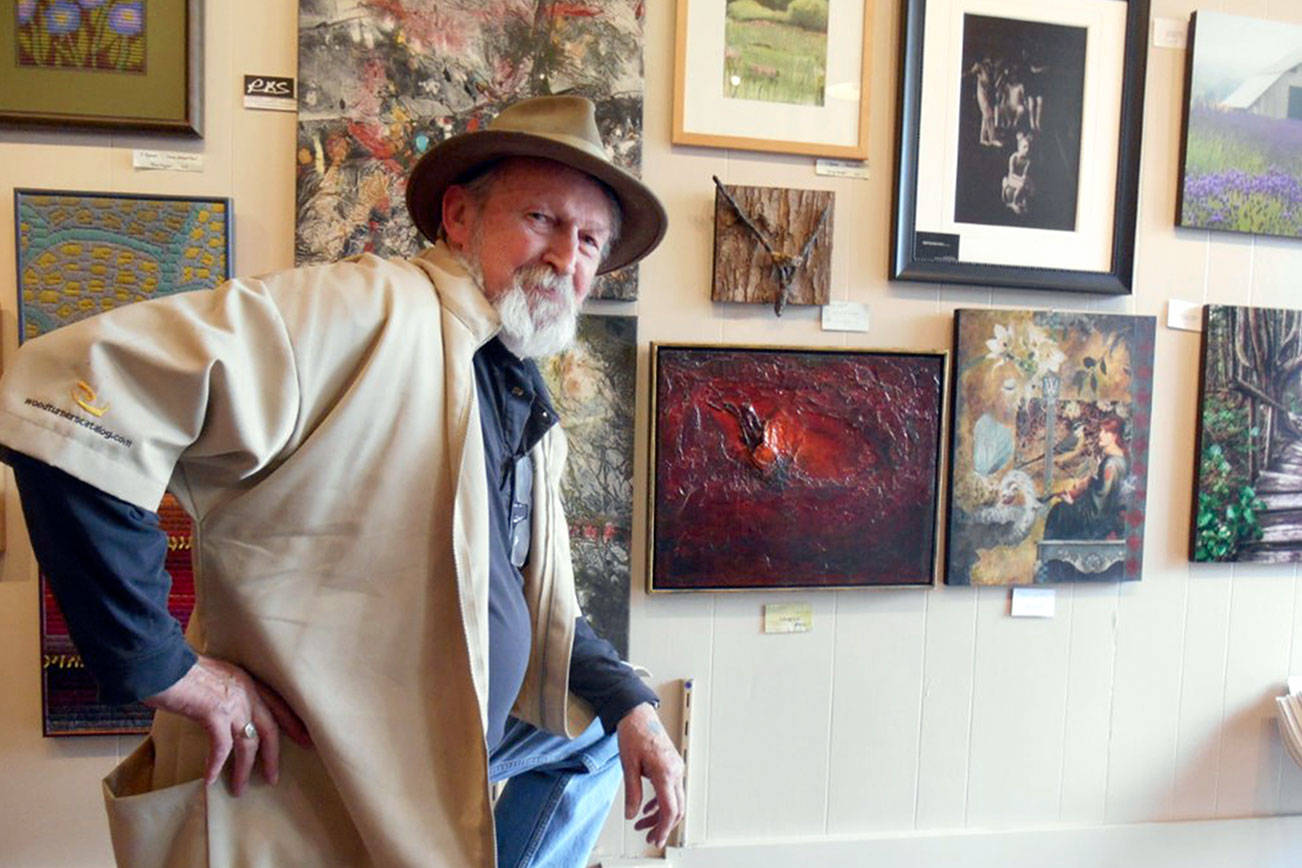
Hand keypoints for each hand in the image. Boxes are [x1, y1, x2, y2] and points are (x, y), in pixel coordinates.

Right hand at [143, 654, 311, 795]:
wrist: (160, 663)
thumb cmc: (179, 671)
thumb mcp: (212, 677)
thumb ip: (224, 692)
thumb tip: (222, 714)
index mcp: (247, 681)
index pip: (278, 705)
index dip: (292, 724)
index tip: (305, 739)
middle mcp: (246, 691)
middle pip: (269, 729)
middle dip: (272, 756)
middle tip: (273, 778)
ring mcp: (232, 702)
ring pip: (247, 743)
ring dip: (243, 769)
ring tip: (239, 789)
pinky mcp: (214, 713)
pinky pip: (221, 747)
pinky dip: (215, 765)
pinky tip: (209, 780)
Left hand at [616, 702, 684, 848]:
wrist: (637, 713)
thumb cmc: (633, 733)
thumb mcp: (628, 766)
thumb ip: (632, 792)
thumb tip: (632, 814)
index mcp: (665, 771)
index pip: (670, 809)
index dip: (663, 828)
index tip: (654, 839)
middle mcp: (675, 770)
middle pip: (676, 808)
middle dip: (662, 826)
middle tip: (649, 837)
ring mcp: (676, 768)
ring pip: (675, 800)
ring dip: (660, 815)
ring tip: (643, 824)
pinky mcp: (672, 765)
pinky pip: (672, 790)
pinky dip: (661, 802)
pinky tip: (648, 808)